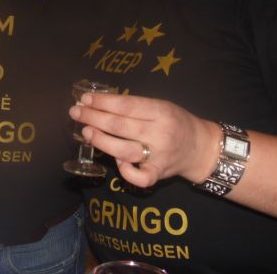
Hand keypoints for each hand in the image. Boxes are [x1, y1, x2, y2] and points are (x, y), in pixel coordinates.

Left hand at [69, 92, 219, 187]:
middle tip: (76, 112)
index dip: (103, 102)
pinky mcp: (159, 174)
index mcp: (161, 111)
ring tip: (85, 131)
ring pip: (124, 150)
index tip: (85, 99)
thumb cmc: (176, 122)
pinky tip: (116, 161)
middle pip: (120, 126)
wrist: (201, 148)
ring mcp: (159, 156)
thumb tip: (99, 103)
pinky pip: (139, 177)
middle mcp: (160, 133)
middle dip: (94, 118)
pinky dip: (125, 171)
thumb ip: (135, 106)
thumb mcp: (161, 105)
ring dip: (101, 141)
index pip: (127, 105)